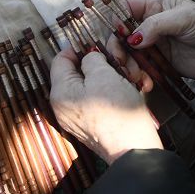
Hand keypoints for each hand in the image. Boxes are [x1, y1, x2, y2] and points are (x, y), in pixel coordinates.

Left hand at [49, 49, 162, 163]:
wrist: (134, 150)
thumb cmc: (117, 112)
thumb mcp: (104, 75)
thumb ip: (92, 59)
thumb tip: (88, 56)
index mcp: (60, 92)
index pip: (61, 59)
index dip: (78, 47)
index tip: (98, 43)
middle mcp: (64, 105)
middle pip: (79, 72)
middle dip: (102, 64)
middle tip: (122, 62)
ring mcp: (78, 116)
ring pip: (93, 84)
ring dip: (114, 76)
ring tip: (133, 78)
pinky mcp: (93, 123)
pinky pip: (101, 99)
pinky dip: (115, 91)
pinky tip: (132, 90)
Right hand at [111, 0, 194, 85]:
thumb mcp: (185, 18)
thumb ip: (157, 25)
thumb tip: (132, 38)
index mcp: (155, 5)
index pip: (125, 8)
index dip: (117, 20)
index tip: (119, 35)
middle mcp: (151, 24)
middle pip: (122, 34)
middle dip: (118, 49)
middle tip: (122, 62)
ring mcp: (155, 45)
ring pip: (129, 55)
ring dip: (128, 66)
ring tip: (135, 77)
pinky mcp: (160, 64)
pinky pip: (142, 70)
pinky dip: (139, 77)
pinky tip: (145, 83)